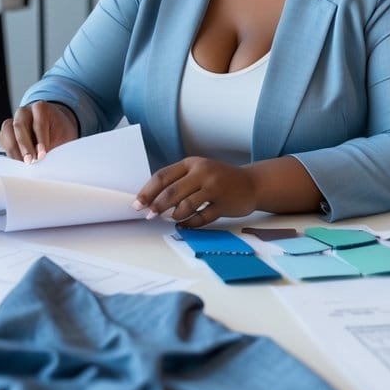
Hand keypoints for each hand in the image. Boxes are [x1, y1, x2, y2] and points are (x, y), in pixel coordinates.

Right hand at [0, 101, 78, 161]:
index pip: (39, 123)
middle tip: (30, 161)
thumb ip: (55, 147)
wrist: (54, 127)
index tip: (42, 155)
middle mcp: (25, 112)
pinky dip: (7, 149)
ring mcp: (14, 119)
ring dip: (13, 149)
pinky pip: (2, 138)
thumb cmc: (59, 131)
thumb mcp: (63, 137)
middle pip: (19, 125)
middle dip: (24, 145)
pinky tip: (17, 159)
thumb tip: (45, 162)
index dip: (40, 140)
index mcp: (41, 108)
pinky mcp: (8, 130)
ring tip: (22, 163)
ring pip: (7, 130)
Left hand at [133, 157, 257, 228]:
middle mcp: (202, 172)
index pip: (163, 176)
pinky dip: (190, 224)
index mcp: (192, 163)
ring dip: (174, 215)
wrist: (252, 183)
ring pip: (186, 205)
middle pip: (172, 191)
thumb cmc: (219, 179)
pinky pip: (201, 218)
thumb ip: (178, 181)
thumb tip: (152, 199)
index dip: (148, 191)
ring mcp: (214, 188)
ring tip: (169, 219)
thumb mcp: (199, 171)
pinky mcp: (224, 204)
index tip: (138, 204)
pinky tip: (184, 225)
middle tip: (148, 216)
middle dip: (157, 206)